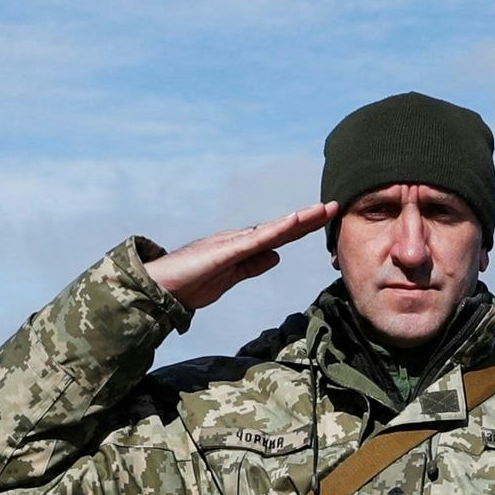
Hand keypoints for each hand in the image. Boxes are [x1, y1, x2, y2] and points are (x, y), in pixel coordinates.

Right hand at [143, 205, 333, 314]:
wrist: (159, 289)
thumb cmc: (190, 284)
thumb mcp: (231, 277)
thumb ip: (253, 266)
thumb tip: (277, 256)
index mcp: (242, 248)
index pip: (279, 236)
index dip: (302, 228)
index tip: (326, 220)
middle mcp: (240, 239)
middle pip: (281, 228)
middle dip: (308, 218)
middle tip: (334, 205)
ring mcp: (232, 243)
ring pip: (272, 229)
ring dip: (298, 219)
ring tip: (322, 209)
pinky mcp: (225, 251)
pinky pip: (255, 240)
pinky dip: (275, 230)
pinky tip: (293, 222)